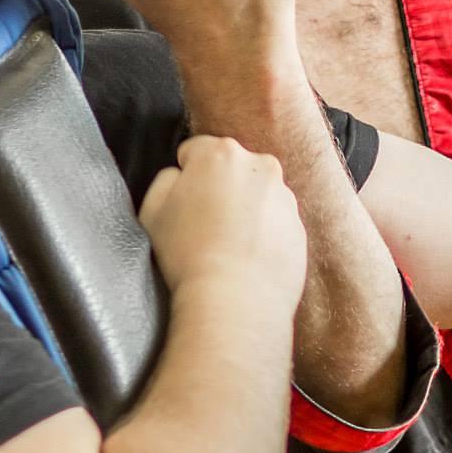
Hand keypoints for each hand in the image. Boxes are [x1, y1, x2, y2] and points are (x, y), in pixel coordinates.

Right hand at [139, 135, 306, 312]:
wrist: (235, 302)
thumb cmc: (187, 254)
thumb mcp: (152, 210)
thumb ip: (164, 179)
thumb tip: (180, 176)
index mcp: (220, 153)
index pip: (194, 150)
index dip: (183, 177)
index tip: (182, 203)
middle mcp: (260, 166)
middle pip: (231, 169)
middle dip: (217, 189)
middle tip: (203, 226)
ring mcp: (285, 198)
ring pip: (256, 196)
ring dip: (243, 211)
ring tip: (226, 248)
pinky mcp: (299, 228)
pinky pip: (275, 224)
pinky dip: (262, 235)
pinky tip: (246, 260)